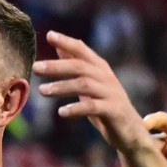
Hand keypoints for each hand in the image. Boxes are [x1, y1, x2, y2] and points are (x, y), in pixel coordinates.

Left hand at [33, 31, 154, 154]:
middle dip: (56, 66)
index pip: (82, 50)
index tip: (49, 35)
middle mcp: (105, 77)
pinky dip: (76, 108)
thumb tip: (59, 48)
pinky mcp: (113, 110)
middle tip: (35, 67)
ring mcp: (110, 93)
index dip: (67, 42)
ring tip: (42, 90)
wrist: (130, 130)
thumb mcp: (91, 83)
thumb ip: (77, 65)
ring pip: (84, 85)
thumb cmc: (106, 104)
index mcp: (99, 68)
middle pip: (79, 66)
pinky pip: (92, 107)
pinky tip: (61, 112)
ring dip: (61, 87)